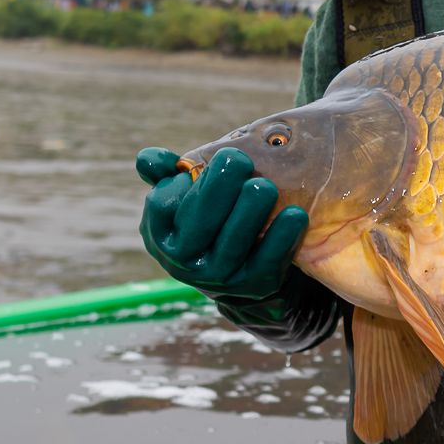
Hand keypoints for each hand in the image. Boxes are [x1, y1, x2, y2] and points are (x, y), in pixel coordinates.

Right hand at [137, 146, 305, 300]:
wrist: (241, 272)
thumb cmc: (208, 219)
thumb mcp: (182, 200)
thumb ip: (164, 174)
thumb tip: (148, 158)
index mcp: (161, 235)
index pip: (162, 206)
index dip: (178, 185)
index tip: (197, 165)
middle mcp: (185, 262)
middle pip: (200, 222)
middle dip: (219, 187)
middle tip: (238, 160)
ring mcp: (220, 278)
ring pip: (234, 242)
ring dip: (251, 210)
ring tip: (263, 185)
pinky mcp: (256, 284)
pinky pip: (269, 260)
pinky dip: (283, 237)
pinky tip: (294, 214)